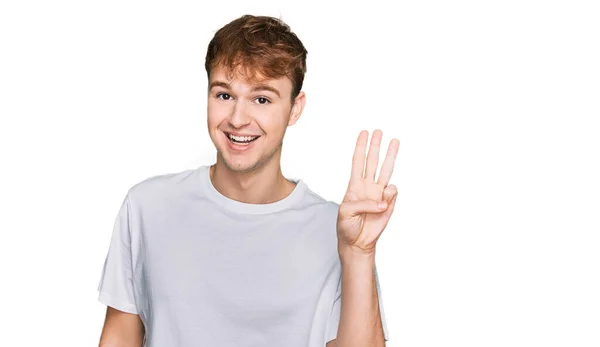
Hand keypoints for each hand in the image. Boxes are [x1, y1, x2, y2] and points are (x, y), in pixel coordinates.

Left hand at [337, 129, 399, 255]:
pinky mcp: (389, 204)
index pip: (358, 161)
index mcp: (354, 185)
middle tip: (379, 131)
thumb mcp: (346, 212)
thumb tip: (383, 201)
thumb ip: (363, 204)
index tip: (363, 133)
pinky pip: (393, 192)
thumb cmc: (347, 226)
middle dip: (376, 146)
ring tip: (395, 142)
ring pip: (387, 170)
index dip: (360, 147)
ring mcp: (379, 194)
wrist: (357, 243)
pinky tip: (384, 203)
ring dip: (390, 156)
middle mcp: (368, 186)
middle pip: (373, 161)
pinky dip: (390, 194)